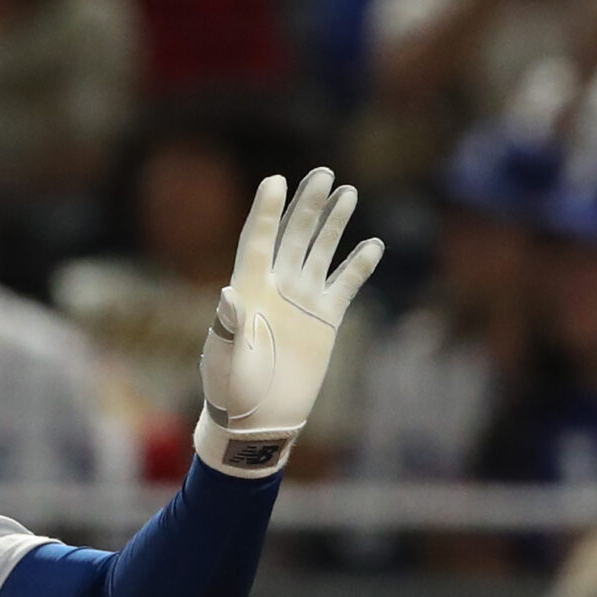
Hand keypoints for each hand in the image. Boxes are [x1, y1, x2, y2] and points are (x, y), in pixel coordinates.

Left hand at [195, 168, 382, 476]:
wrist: (256, 421)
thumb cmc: (229, 392)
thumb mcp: (223, 361)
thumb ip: (228, 328)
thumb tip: (228, 295)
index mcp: (248, 291)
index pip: (258, 242)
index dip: (265, 212)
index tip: (275, 180)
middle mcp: (275, 288)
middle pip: (293, 236)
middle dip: (307, 205)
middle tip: (322, 174)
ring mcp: (301, 301)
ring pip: (319, 252)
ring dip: (332, 224)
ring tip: (347, 192)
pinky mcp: (324, 320)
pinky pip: (344, 286)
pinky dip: (357, 266)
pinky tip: (372, 245)